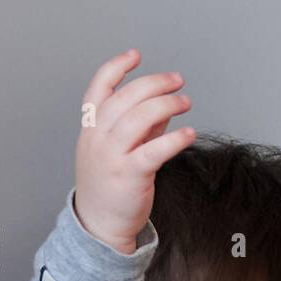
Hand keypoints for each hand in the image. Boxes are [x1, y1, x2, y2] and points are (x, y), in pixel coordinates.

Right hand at [74, 49, 195, 252]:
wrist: (99, 226)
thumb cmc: (110, 186)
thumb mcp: (118, 150)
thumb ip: (140, 128)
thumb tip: (164, 108)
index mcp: (91, 129)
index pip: (98, 89)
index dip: (116, 68)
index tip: (136, 55)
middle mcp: (97, 139)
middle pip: (125, 98)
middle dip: (154, 83)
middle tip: (178, 81)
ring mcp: (111, 157)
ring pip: (138, 118)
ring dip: (167, 104)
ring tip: (186, 101)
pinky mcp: (129, 176)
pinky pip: (153, 151)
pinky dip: (174, 139)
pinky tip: (189, 133)